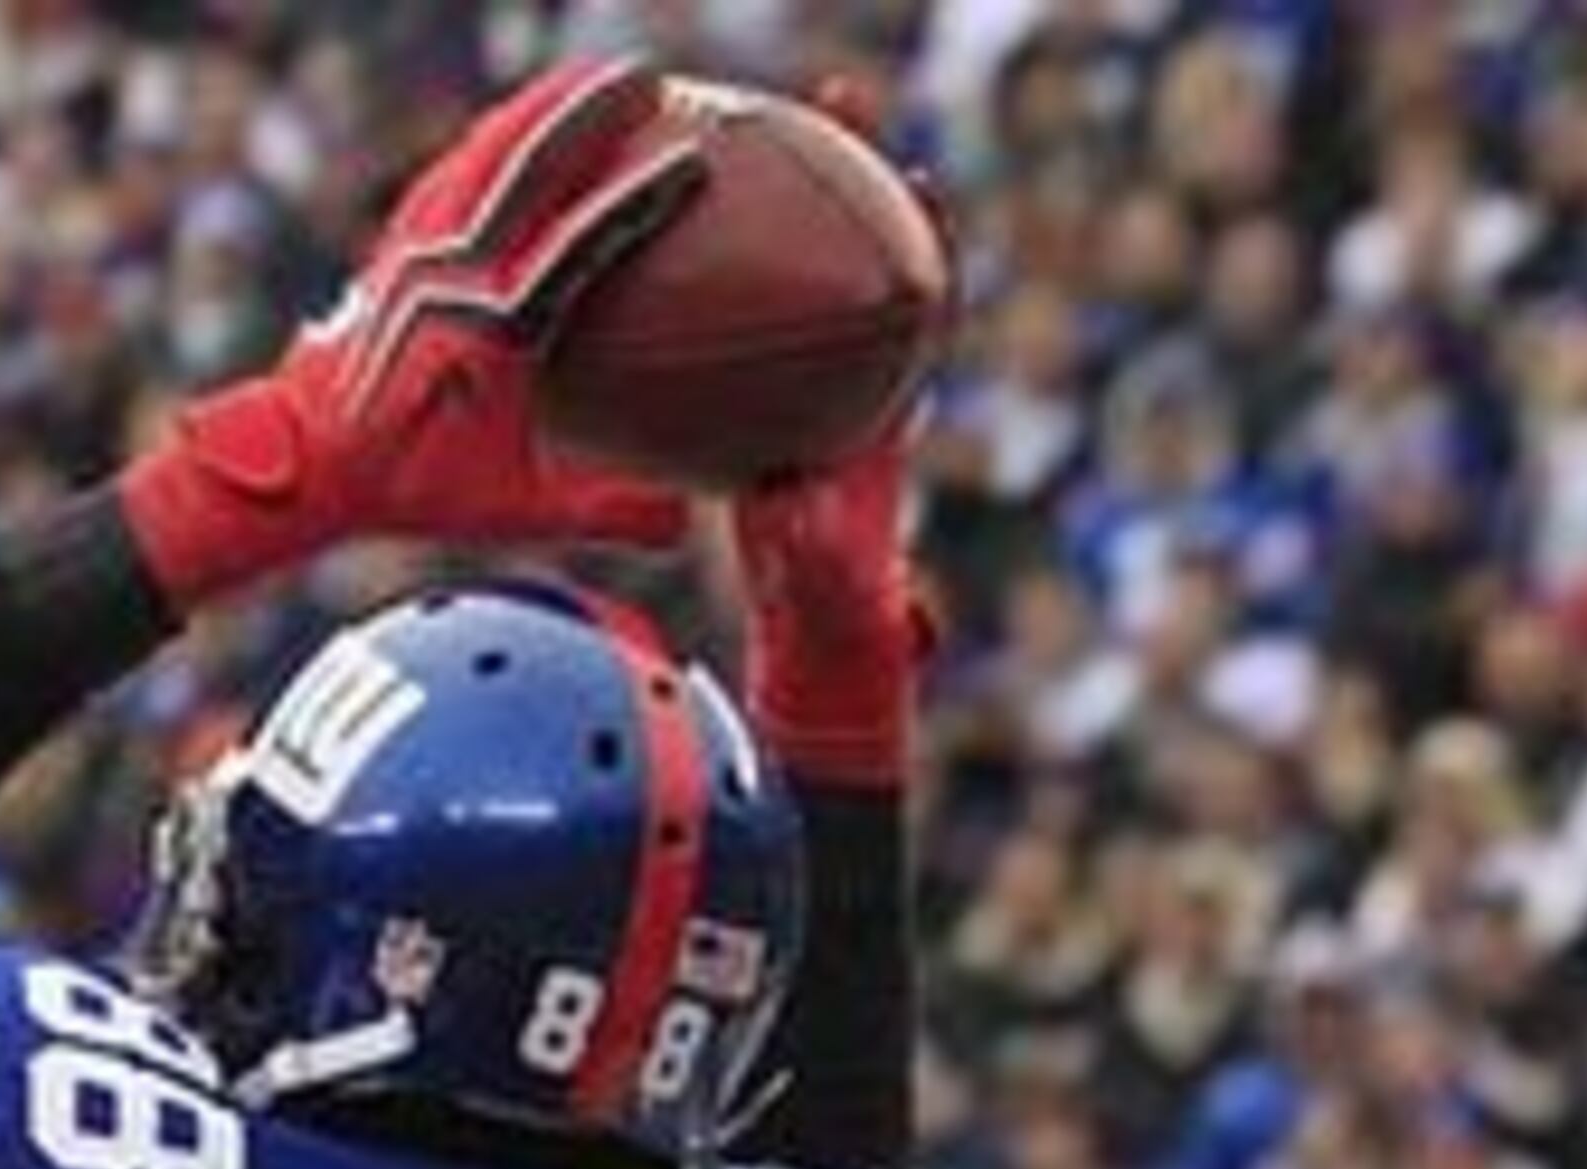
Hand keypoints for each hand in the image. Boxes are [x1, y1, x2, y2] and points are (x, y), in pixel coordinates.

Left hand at [121, 59, 705, 607]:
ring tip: (595, 77)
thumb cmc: (414, 490)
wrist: (308, 465)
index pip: (577, 251)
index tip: (693, 161)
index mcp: (488, 336)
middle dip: (590, 117)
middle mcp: (447, 280)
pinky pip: (454, 169)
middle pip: (530, 173)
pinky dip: (495, 134)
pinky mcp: (396, 239)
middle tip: (649, 79)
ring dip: (542, 110)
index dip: (635, 202)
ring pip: (488, 155)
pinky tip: (526, 112)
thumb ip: (602, 511)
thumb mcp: (513, 511)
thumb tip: (684, 529)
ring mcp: (415, 251)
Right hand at [731, 92, 948, 786]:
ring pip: (795, 286)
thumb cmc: (839, 624)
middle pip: (860, 258)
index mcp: (888, 416)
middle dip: (849, 173)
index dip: (924, 238)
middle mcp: (856, 389)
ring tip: (742, 136)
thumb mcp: (830, 587)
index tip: (915, 177)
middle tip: (834, 95)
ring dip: (774, 212)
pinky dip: (713, 289)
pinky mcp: (763, 421)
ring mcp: (809, 400)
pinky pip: (738, 339)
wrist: (819, 653)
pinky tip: (662, 252)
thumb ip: (815, 549)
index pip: (921, 304)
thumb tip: (787, 509)